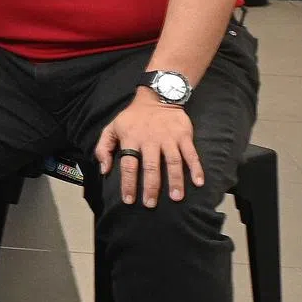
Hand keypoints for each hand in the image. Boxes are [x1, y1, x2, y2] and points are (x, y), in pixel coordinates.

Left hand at [94, 90, 203, 207]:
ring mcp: (168, 137)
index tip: (128, 200)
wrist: (157, 97)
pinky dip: (196, 168)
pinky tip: (199, 182)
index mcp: (131, 139)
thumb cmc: (132, 118)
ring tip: (176, 198)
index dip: (128, 183)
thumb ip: (103, 148)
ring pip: (172, 162)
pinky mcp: (183, 135)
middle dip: (151, 186)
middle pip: (151, 166)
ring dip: (175, 180)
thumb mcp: (112, 128)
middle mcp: (150, 139)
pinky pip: (191, 153)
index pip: (128, 164)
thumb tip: (104, 170)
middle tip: (150, 204)